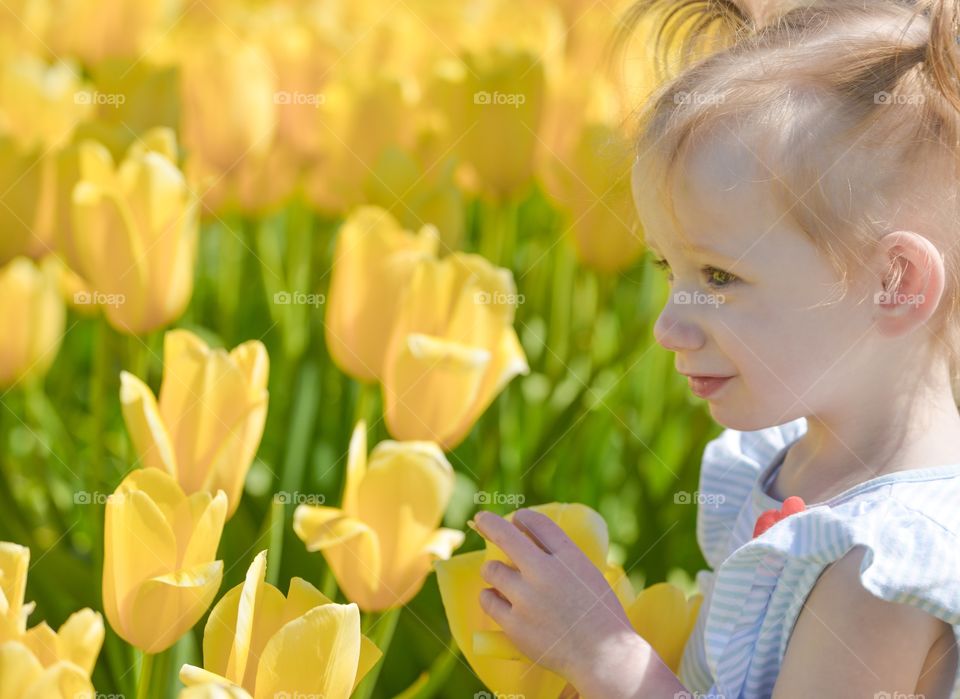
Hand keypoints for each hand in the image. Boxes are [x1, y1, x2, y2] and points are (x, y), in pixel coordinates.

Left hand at [473, 508, 640, 684]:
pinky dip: (491, 597)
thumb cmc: (603, 617)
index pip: (538, 523)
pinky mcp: (514, 624)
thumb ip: (564, 559)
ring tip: (499, 577)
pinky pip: (488, 600)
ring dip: (493, 570)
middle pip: (506, 536)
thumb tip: (533, 544)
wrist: (605, 658)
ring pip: (491, 570)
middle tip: (481, 519)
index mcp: (569, 557)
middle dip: (489, 523)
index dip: (524, 517)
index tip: (517, 518)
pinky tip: (496, 598)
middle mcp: (545, 572)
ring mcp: (527, 598)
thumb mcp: (590, 575)